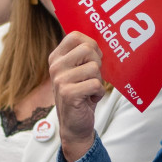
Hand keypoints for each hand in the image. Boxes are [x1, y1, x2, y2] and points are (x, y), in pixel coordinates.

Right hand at [51, 31, 104, 161]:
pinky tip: (90, 99)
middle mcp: (55, 66)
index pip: (75, 36)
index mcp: (57, 57)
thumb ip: (86, 55)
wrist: (75, 125)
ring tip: (89, 90)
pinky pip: (96, 84)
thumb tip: (105, 36)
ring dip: (98, 81)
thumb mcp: (80, 71)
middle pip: (88, 49)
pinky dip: (99, 93)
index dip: (90, 45)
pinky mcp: (68, 93)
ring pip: (94, 68)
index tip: (91, 59)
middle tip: (91, 78)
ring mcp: (60, 80)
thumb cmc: (82, 94)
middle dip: (97, 64)